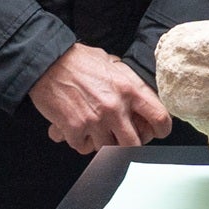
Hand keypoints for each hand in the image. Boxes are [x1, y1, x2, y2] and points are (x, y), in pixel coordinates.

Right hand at [31, 43, 172, 155]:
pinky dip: (81, 142)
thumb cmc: (78, 60)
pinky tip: (77, 129)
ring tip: (95, 129)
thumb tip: (141, 96)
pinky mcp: (75, 129)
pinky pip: (84, 148)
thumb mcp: (112, 63)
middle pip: (134, 143)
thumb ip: (128, 81)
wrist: (47, 62)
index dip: (161, 129)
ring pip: (108, 149)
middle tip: (122, 137)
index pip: (159, 117)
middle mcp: (115, 107)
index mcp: (129, 88)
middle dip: (129, 143)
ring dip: (102, 142)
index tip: (157, 132)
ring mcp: (95, 120)